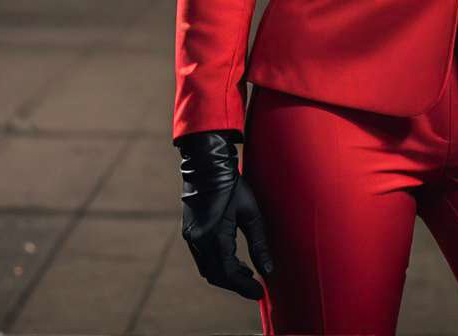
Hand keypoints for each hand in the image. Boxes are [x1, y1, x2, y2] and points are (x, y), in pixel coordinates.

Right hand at [175, 128, 273, 298]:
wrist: (206, 165)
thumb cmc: (232, 185)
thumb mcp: (251, 213)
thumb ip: (259, 244)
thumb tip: (268, 271)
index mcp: (214, 236)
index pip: (228, 273)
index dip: (244, 287)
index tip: (260, 292)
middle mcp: (198, 241)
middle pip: (216, 275)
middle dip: (236, 283)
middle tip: (255, 286)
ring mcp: (191, 237)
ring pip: (208, 269)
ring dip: (226, 275)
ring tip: (247, 274)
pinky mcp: (189, 233)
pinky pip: (203, 258)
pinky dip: (217, 264)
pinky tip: (232, 260)